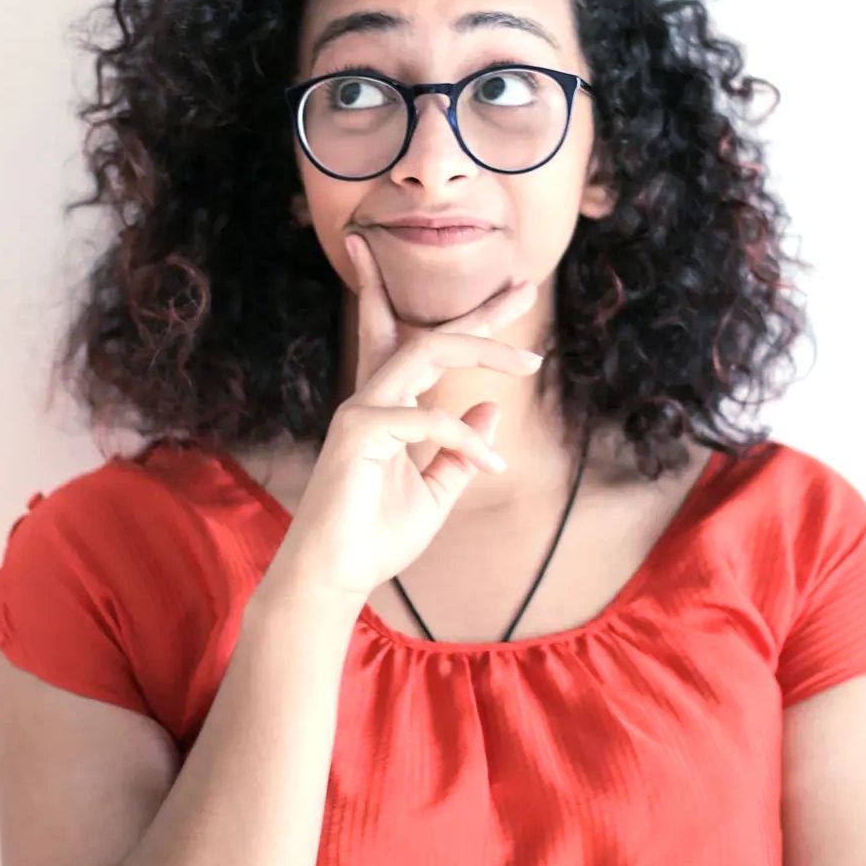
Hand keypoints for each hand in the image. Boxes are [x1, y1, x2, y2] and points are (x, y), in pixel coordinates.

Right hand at [271, 232, 543, 600]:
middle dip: (479, 313)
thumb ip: (460, 451)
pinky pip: (427, 419)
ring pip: (425, 352)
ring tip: (530, 364)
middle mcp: (372, 399)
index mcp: (389, 408)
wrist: (335, 576)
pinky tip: (491, 465)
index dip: (470, 326)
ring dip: (482, 351)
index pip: (426, 351)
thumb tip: (491, 407)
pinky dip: (465, 439)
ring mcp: (361, 411)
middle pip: (428, 336)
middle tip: (526, 290)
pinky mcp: (358, 433)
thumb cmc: (376, 536)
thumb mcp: (435, 492)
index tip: (515, 300)